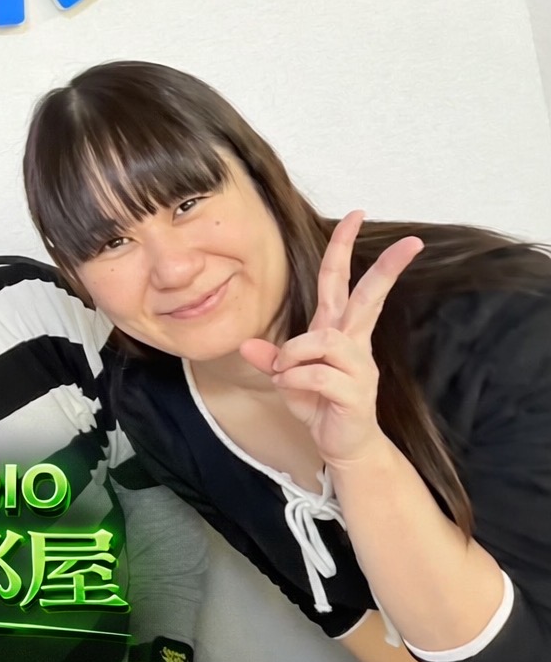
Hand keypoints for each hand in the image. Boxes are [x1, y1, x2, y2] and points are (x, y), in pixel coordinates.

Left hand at [240, 210, 422, 466]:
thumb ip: (271, 359)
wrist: (343, 447)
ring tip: (286, 373)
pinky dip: (294, 379)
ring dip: (293, 354)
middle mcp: (353, 343)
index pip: (340, 281)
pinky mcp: (356, 391)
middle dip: (386, 268)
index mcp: (337, 331)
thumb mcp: (286, 378)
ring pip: (321, 340)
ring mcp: (360, 366)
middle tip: (412, 242)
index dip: (344, 248)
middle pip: (367, 297)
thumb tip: (248, 346)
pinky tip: (295, 390)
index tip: (357, 214)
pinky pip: (315, 372)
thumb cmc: (318, 405)